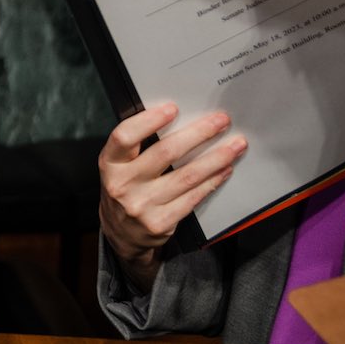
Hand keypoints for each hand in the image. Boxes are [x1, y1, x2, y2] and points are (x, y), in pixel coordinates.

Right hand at [98, 103, 246, 289]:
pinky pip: (193, 197)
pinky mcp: (160, 223)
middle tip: (220, 121)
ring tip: (234, 145)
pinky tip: (224, 170)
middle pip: (165, 153)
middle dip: (199, 134)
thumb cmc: (126, 190)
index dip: (148, 121)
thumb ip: (139, 147)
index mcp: (110, 164)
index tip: (173, 109)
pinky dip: (212, 181)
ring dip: (216, 158)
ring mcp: (141, 206)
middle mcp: (122, 185)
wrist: (121, 234)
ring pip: (186, 176)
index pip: (124, 137)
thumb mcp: (120, 167)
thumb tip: (180, 121)